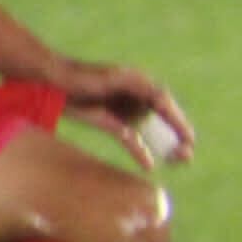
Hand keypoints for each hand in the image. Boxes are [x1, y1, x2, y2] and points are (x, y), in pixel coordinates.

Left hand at [58, 61, 192, 170]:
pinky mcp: (111, 123)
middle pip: (163, 119)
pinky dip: (141, 151)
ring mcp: (124, 111)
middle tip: (187, 155)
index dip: (179, 122)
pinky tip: (150, 165)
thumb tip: (162, 96)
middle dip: (177, 137)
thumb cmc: (82, 76)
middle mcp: (136, 97)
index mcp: (140, 84)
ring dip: (164, 145)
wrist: (52, 81)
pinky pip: (131, 139)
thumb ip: (137, 85)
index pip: (165, 105)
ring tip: (178, 160)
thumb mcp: (112, 78)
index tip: (189, 138)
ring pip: (150, 131)